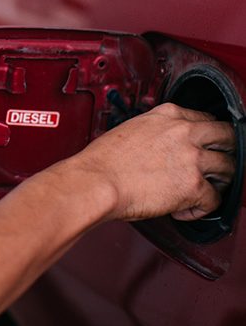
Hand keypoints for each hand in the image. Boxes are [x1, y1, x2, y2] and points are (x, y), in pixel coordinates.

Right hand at [72, 103, 234, 220]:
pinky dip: (200, 209)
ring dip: (218, 182)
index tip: (207, 144)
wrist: (97, 181)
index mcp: (167, 115)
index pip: (205, 118)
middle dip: (225, 151)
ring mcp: (192, 158)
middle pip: (227, 137)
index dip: (208, 135)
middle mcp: (184, 132)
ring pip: (229, 168)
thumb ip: (156, 131)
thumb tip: (163, 146)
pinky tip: (182, 210)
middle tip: (216, 166)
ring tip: (201, 191)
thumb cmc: (104, 160)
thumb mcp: (131, 129)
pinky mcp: (194, 186)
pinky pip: (215, 201)